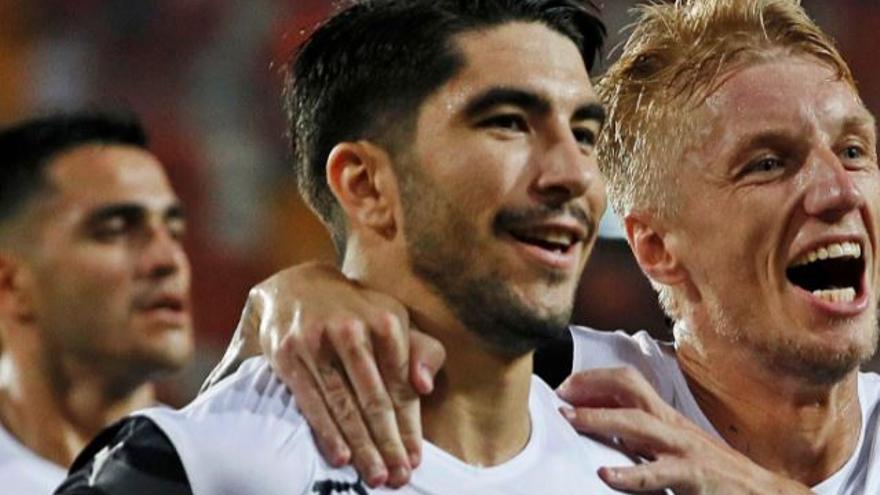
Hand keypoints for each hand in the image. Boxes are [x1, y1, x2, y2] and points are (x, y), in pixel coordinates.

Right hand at [244, 262, 444, 487]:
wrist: (297, 287)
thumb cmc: (358, 313)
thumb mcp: (394, 319)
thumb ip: (421, 351)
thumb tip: (423, 387)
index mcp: (386, 321)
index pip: (402, 384)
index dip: (410, 425)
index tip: (415, 457)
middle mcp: (353, 330)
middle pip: (375, 398)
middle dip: (389, 442)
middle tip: (399, 476)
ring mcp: (318, 342)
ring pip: (344, 405)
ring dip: (362, 445)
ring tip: (376, 475)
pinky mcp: (290, 355)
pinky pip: (312, 402)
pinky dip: (327, 432)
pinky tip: (341, 457)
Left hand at [557, 368, 814, 493]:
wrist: (762, 494)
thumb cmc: (712, 471)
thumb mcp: (673, 445)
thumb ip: (642, 436)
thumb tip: (604, 428)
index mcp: (666, 417)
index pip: (628, 382)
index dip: (595, 379)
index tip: (566, 387)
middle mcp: (673, 426)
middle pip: (630, 390)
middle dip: (591, 388)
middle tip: (560, 396)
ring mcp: (684, 449)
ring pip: (639, 424)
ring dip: (600, 419)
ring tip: (571, 421)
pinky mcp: (695, 476)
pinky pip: (659, 473)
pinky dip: (630, 475)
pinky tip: (606, 475)